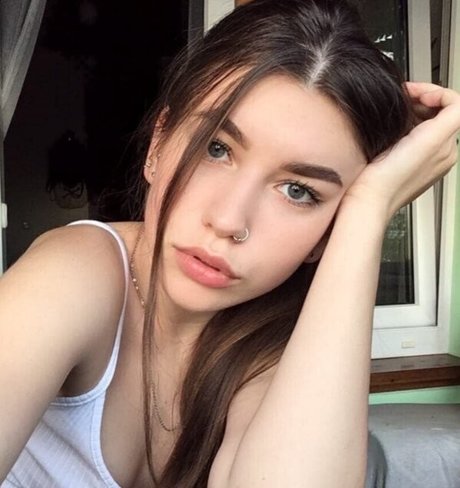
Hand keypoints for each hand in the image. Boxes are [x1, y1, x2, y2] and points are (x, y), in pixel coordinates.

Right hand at [343, 82, 459, 222]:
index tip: (411, 92)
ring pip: (423, 123)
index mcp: (448, 149)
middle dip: (419, 100)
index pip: (452, 105)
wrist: (368, 198)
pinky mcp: (403, 165)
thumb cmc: (392, 177)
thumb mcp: (430, 139)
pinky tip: (388, 129)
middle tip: (399, 97)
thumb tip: (449, 99)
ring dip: (409, 112)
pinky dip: (401, 126)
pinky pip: (409, 137)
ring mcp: (421, 161)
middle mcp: (439, 155)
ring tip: (392, 112)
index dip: (432, 91)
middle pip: (437, 113)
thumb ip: (452, 114)